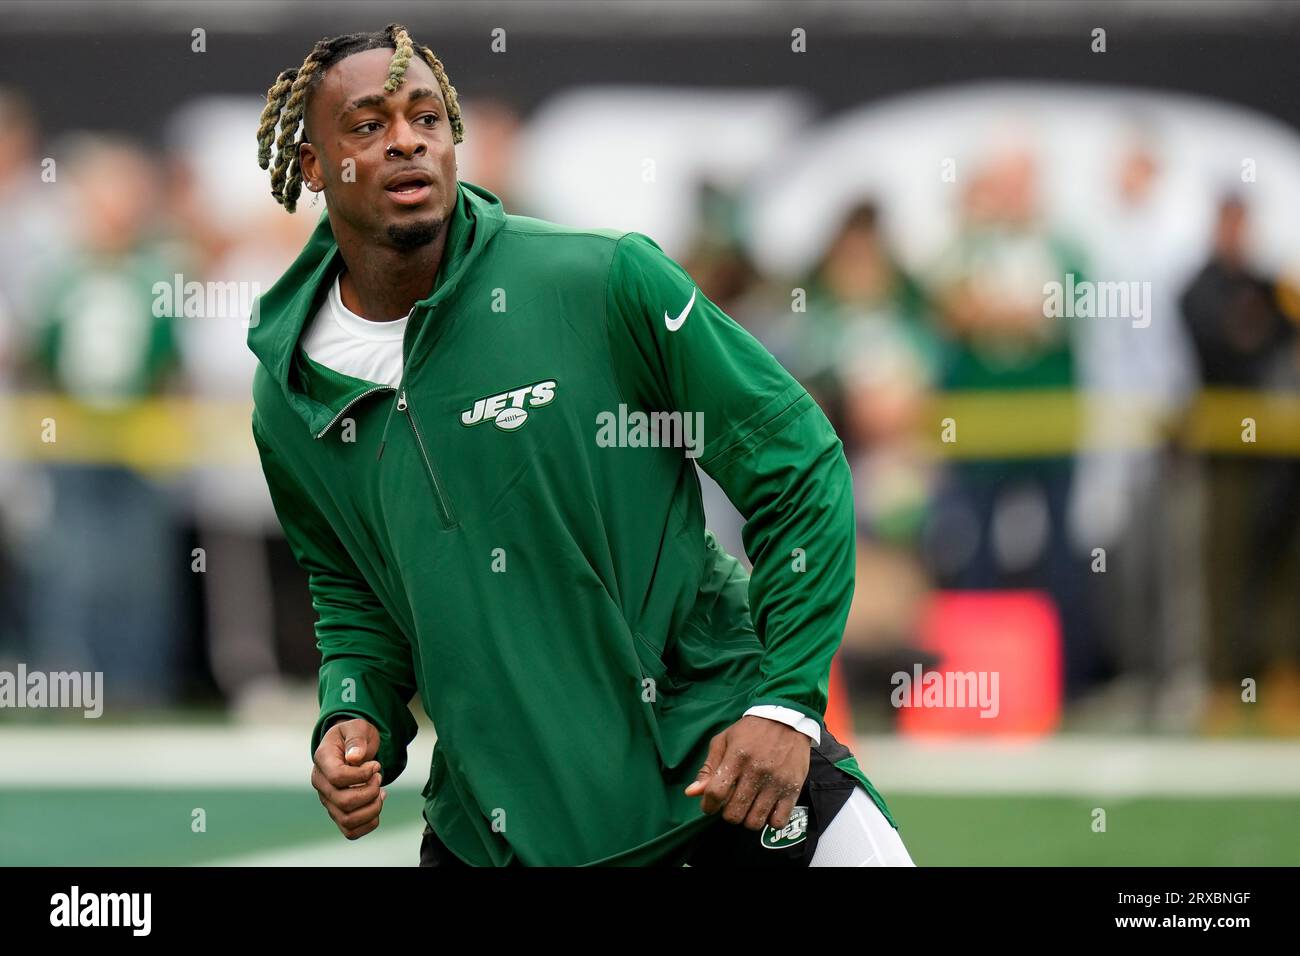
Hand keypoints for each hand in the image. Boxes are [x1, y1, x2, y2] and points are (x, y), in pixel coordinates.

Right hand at [311, 716, 385, 839]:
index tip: (376, 765)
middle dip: (370, 791)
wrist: (352, 747)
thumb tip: (354, 758)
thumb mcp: (357, 727)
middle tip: (379, 777)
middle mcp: (321, 784)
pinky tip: (377, 803)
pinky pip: (350, 831)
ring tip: (381, 792)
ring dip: (372, 809)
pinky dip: (369, 823)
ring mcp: (328, 801)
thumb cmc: (353, 736)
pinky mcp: (338, 812)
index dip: (362, 775)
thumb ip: (356, 740)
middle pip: (344, 802)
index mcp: (323, 760)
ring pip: (347, 821)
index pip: (338, 777)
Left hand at [684, 715, 810, 830]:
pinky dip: (769, 821)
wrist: (787, 719)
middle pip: (734, 812)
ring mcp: (776, 782)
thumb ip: (708, 768)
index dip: (708, 806)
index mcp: (737, 757)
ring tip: (748, 807)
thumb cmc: (751, 732)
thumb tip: (691, 792)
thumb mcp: (724, 741)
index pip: (716, 793)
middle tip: (731, 803)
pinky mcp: (793, 789)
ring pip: (754, 821)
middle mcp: (757, 771)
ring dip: (747, 819)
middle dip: (727, 813)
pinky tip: (766, 809)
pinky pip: (778, 821)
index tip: (709, 806)